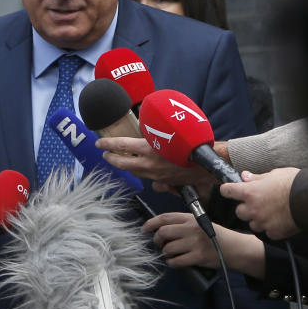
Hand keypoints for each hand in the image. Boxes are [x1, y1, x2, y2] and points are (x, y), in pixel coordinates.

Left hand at [96, 136, 215, 190]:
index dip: (108, 143)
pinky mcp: (164, 181)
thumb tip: (144, 127)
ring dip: (125, 165)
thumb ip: (155, 130)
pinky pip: (147, 178)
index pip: (121, 145)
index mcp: (149, 149)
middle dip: (111, 158)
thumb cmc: (192, 144)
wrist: (208, 164)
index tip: (99, 143)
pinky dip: (141, 172)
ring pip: (134, 171)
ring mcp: (156, 175)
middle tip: (105, 154)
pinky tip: (142, 169)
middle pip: (122, 163)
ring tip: (120, 160)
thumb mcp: (171, 131)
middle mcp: (149, 164)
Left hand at [142, 212, 220, 268]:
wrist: (234, 248)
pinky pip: (176, 261)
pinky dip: (172, 262)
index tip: (144, 229)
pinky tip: (175, 261)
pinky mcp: (197, 256)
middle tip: (160, 245)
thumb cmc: (216, 236)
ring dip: (166, 253)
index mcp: (191, 218)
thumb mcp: (201, 223)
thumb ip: (184, 224)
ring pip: (168, 248)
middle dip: (157, 240)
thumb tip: (161, 229)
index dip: (151, 223)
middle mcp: (192, 228)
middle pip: (163, 232)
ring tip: (171, 254)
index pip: (165, 218)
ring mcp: (194, 243)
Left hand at [219, 168, 301, 239]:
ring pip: (252, 223)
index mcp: (250, 192)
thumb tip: (245, 176)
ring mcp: (262, 222)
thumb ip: (257, 178)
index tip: (229, 189)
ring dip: (258, 218)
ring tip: (271, 211)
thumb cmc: (294, 184)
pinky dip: (271, 227)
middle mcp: (253, 209)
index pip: (228, 191)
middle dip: (246, 207)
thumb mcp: (274, 174)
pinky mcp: (273, 233)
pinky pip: (266, 232)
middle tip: (257, 202)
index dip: (228, 189)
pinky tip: (280, 220)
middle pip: (239, 212)